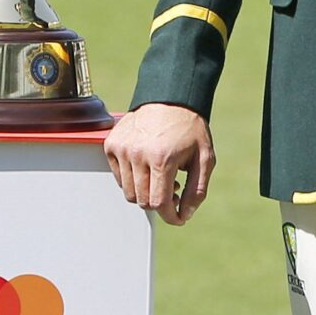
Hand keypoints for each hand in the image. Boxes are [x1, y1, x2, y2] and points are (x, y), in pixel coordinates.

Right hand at [104, 103, 215, 225]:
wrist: (169, 97)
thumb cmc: (189, 127)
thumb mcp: (204, 158)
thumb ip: (196, 190)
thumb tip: (184, 215)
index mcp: (162, 158)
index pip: (159, 203)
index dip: (170, 216)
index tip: (178, 217)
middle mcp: (137, 154)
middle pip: (142, 201)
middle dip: (159, 204)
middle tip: (173, 191)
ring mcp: (122, 149)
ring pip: (128, 193)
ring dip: (145, 192)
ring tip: (160, 178)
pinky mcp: (111, 145)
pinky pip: (119, 177)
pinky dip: (132, 179)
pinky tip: (147, 167)